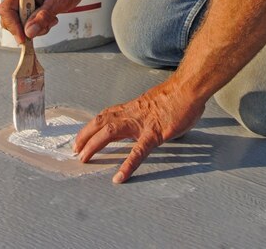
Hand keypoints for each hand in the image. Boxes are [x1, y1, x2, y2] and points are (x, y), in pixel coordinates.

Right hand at [0, 0, 87, 42]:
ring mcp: (26, 2)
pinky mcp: (33, 8)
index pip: (7, 9)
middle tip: (42, 28)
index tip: (23, 38)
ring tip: (50, 20)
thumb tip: (29, 31)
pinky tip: (51, 19)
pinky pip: (30, 23)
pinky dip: (40, 26)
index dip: (12, 25)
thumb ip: (43, 15)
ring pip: (21, 23)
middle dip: (25, 28)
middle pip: (10, 19)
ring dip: (35, 28)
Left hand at [73, 78, 204, 183]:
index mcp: (133, 108)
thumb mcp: (157, 104)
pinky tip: (120, 177)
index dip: (91, 126)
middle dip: (85, 135)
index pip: (106, 115)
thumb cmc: (178, 96)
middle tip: (75, 150)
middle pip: (101, 121)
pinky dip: (127, 165)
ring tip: (84, 159)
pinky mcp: (155, 133)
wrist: (189, 88)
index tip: (82, 137)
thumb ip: (149, 114)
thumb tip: (150, 121)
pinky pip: (138, 151)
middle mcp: (132, 114)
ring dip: (95, 145)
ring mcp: (142, 123)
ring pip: (111, 132)